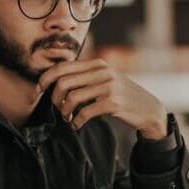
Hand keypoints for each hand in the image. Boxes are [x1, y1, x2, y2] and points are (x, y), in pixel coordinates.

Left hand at [38, 59, 166, 139]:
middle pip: (64, 82)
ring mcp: (108, 87)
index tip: (39, 90)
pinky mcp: (112, 103)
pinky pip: (84, 112)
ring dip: (65, 112)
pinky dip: (76, 121)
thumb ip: (86, 76)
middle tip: (58, 109)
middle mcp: (102, 72)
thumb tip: (56, 80)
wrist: (149, 109)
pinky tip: (77, 125)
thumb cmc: (122, 95)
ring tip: (68, 118)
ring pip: (72, 98)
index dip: (46, 78)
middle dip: (54, 99)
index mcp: (97, 64)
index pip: (63, 67)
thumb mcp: (106, 79)